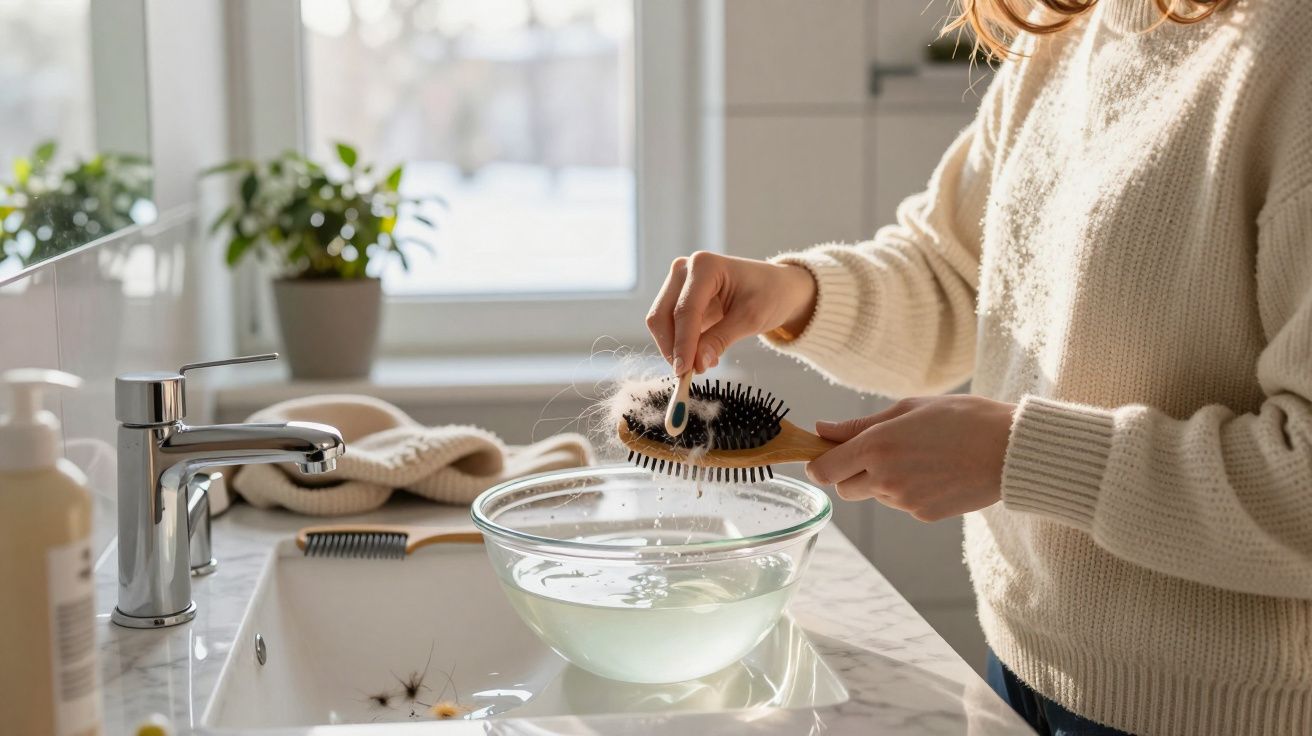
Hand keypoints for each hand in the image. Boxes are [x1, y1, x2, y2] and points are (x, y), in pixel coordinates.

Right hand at [646, 252, 816, 373]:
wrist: (778, 287)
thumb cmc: (769, 295)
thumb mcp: (750, 320)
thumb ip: (720, 340)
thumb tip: (697, 364)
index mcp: (704, 266)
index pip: (685, 310)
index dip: (682, 343)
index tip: (684, 371)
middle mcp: (685, 269)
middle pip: (662, 314)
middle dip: (672, 347)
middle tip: (688, 374)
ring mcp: (679, 282)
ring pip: (660, 322)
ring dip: (674, 348)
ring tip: (700, 364)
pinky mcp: (679, 298)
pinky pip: (669, 326)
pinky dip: (679, 344)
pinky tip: (698, 355)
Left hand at [805, 396, 1016, 521]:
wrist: (1010, 450)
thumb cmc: (962, 418)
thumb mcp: (908, 409)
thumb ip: (859, 425)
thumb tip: (822, 429)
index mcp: (877, 446)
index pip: (824, 470)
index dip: (819, 463)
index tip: (826, 455)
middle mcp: (885, 478)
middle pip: (844, 488)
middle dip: (851, 473)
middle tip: (878, 452)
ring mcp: (904, 501)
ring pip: (875, 495)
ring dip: (882, 481)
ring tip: (919, 457)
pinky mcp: (923, 515)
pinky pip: (901, 504)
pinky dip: (908, 491)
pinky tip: (935, 472)